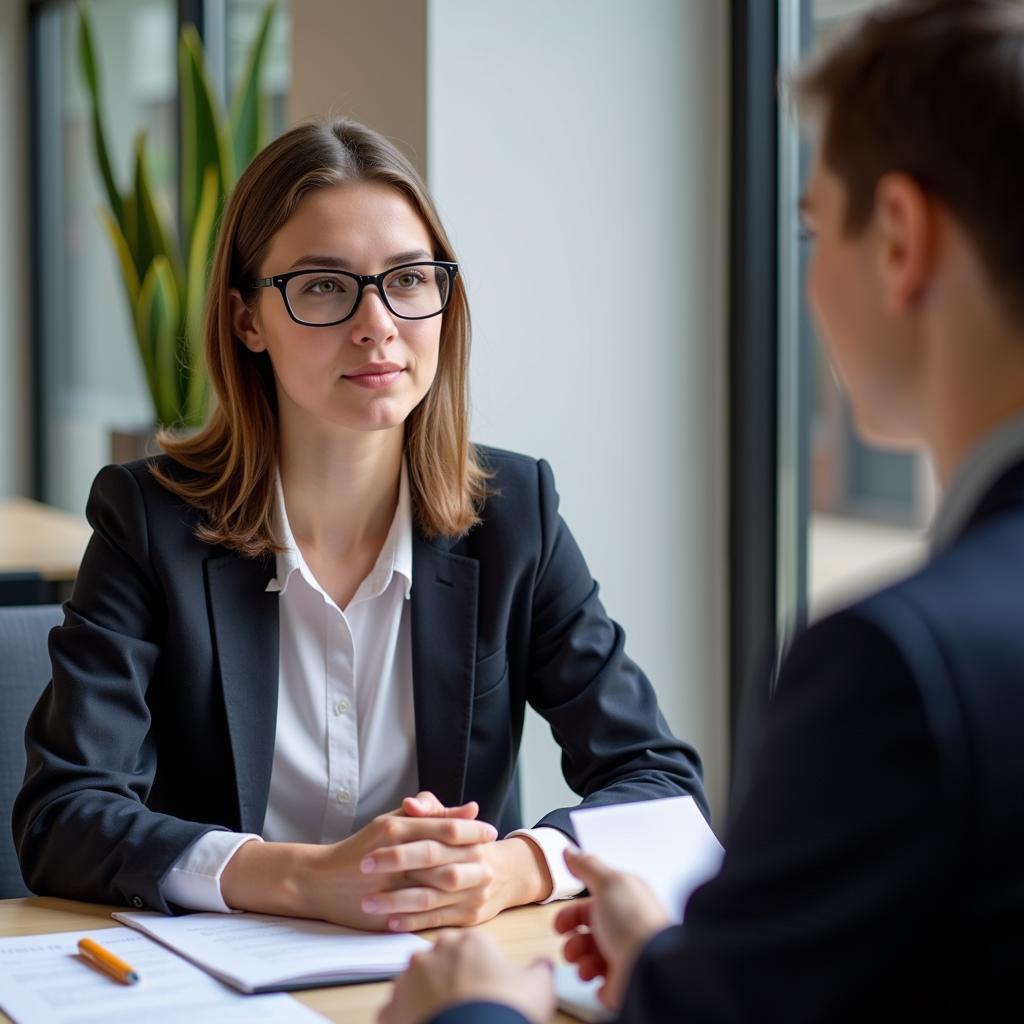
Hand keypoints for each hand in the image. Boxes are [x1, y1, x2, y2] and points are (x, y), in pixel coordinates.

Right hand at [220, 793, 496, 930]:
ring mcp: (391, 883)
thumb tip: (470, 810)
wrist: (321, 880)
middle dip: (475, 855)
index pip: (447, 829)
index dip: (473, 831)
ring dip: (464, 881)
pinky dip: (445, 907)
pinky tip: (460, 902)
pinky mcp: (387, 909)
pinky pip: (423, 911)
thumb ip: (428, 811)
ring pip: (439, 883)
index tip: (491, 832)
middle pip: (449, 855)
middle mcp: (396, 852)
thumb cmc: (363, 845)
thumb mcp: (392, 819)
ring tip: (482, 878)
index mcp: (399, 828)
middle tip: (494, 855)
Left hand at [360, 792, 552, 930]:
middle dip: (399, 863)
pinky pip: (437, 919)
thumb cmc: (466, 848)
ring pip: (432, 897)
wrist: (505, 877)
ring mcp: (474, 893)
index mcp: (474, 840)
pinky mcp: (469, 917)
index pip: (446, 831)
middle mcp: (478, 866)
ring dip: (398, 901)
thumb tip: (410, 805)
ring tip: (368, 902)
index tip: (374, 842)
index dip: (410, 836)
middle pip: (436, 864)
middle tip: (365, 867)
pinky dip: (412, 921)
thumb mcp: (453, 825)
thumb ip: (431, 811)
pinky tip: (389, 921)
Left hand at [378, 930, 553, 1023]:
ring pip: (414, 987)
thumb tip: (543, 965)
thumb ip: (539, 969)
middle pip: (438, 964)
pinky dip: (409, 1021)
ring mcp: (406, 982)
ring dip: (426, 1000)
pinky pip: (396, 1013)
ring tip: (447, 1021)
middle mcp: (432, 954)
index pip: (469, 947)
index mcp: (467, 942)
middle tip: (466, 1006)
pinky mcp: (389, 1011)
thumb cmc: (504, 1012)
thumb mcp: (538, 987)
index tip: (486, 987)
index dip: (479, 969)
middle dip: (448, 981)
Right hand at [555, 848, 670, 1009]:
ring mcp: (627, 955)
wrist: (651, 969)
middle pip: (588, 932)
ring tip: (585, 967)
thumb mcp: (608, 884)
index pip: (590, 903)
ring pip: (592, 958)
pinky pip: (603, 984)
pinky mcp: (627, 981)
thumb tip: (570, 851)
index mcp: (624, 900)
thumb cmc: (634, 924)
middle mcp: (626, 926)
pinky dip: (597, 982)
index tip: (559, 925)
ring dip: (581, 961)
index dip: (571, 914)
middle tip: (571, 950)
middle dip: (573, 941)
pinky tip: (600, 979)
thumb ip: (587, 867)